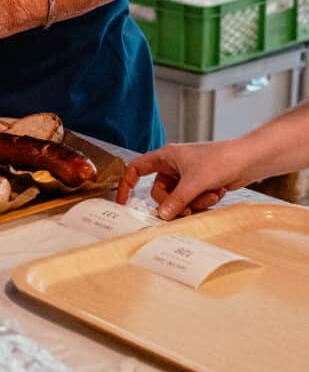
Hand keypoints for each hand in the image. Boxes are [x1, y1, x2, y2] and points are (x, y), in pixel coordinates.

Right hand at [116, 140, 244, 219]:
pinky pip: (192, 200)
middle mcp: (173, 166)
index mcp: (165, 156)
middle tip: (186, 208)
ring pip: (177, 199)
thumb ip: (176, 200)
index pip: (137, 168)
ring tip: (210, 194)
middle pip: (159, 192)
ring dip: (194, 202)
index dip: (127, 184)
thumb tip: (161, 215)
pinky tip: (217, 192)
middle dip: (174, 202)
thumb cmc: (220, 159)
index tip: (125, 201)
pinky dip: (203, 200)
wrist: (246, 161)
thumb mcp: (194, 183)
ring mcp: (185, 177)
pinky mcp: (198, 185)